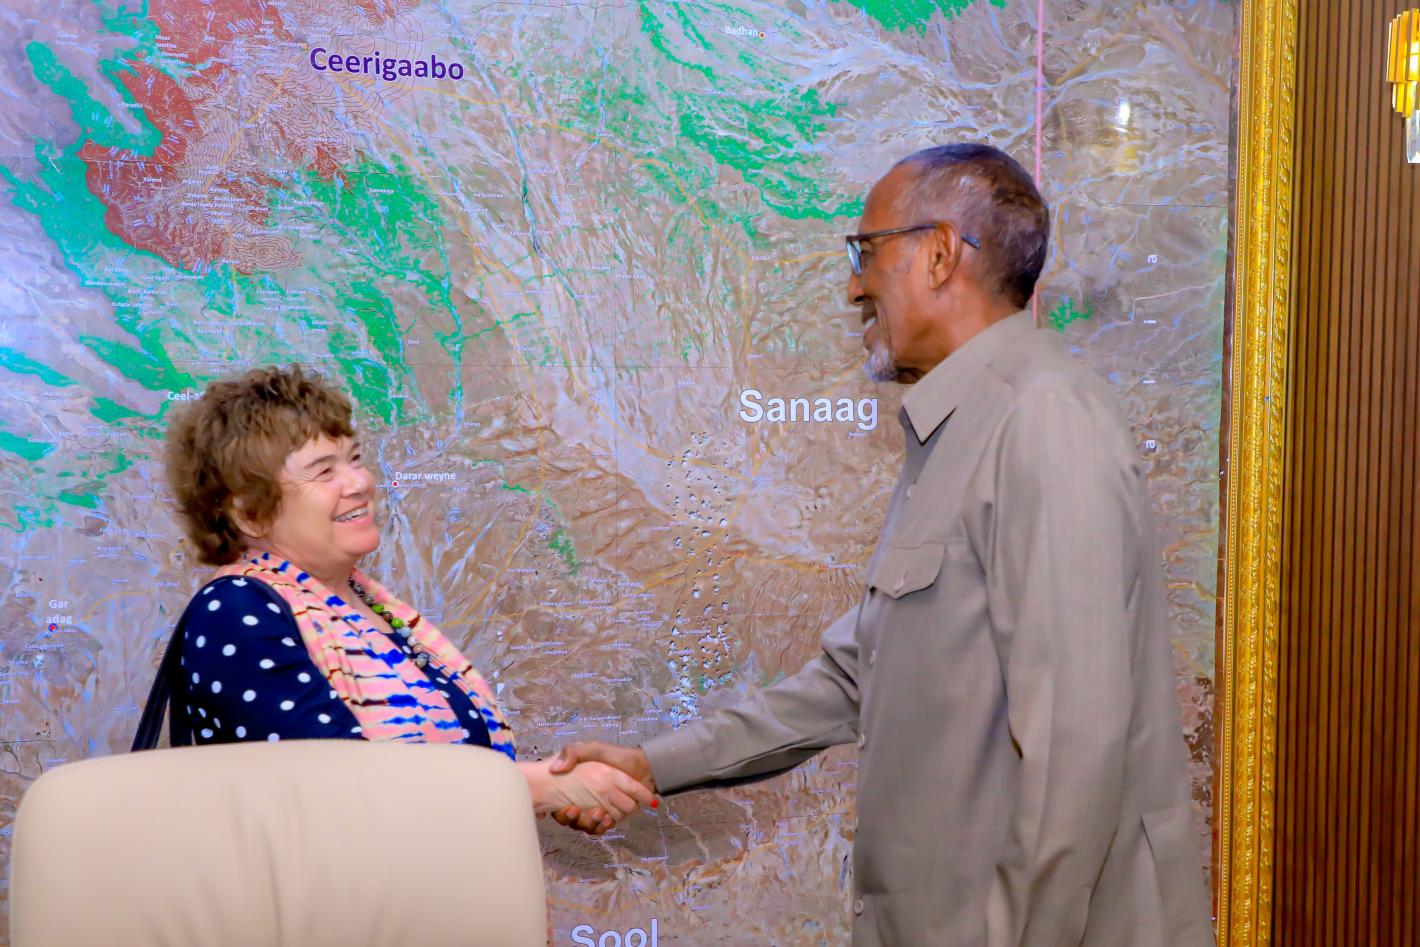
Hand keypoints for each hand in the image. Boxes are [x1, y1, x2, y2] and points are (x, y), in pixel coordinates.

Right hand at [521, 759, 653, 823]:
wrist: (643, 766)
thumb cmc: (617, 756)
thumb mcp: (592, 749)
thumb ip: (573, 753)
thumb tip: (555, 769)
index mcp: (579, 786)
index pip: (561, 805)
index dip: (561, 811)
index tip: (566, 806)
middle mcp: (587, 800)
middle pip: (573, 819)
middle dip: (574, 818)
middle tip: (576, 809)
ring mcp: (600, 809)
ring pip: (587, 825)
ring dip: (590, 822)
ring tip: (596, 813)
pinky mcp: (612, 817)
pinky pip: (602, 829)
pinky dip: (603, 826)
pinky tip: (607, 819)